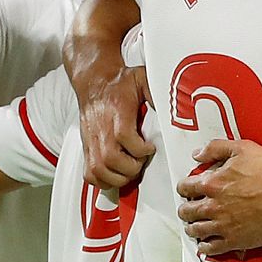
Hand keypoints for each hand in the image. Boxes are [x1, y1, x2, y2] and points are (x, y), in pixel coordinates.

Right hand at [76, 63, 152, 190]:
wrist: (94, 81)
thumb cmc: (119, 83)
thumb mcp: (142, 79)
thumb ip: (157, 93)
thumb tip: (175, 105)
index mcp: (116, 111)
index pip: (124, 136)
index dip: (140, 149)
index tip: (150, 148)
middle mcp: (101, 128)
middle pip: (110, 158)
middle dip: (131, 168)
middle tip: (140, 163)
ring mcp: (91, 140)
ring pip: (98, 170)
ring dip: (118, 178)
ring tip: (130, 171)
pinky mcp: (86, 148)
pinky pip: (89, 174)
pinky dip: (102, 182)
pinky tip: (115, 176)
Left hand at [176, 139, 261, 254]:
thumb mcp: (243, 148)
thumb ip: (216, 148)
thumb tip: (197, 154)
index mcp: (212, 183)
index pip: (185, 188)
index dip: (184, 188)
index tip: (186, 190)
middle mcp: (212, 206)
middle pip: (187, 211)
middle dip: (185, 210)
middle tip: (188, 210)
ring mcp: (222, 225)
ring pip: (196, 230)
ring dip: (192, 228)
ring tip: (193, 227)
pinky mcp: (234, 240)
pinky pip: (211, 248)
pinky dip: (204, 247)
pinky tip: (204, 245)